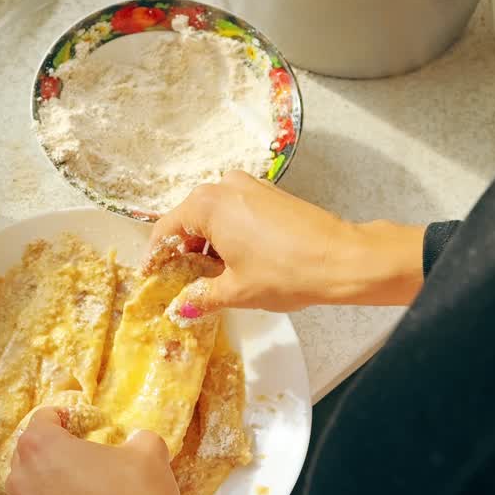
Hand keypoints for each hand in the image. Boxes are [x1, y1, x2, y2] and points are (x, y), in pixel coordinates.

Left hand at [5, 408, 179, 494]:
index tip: (85, 424)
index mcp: (41, 444)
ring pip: (30, 478)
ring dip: (51, 473)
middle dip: (54, 445)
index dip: (67, 416)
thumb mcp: (148, 453)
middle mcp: (24, 474)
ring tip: (83, 477)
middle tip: (84, 449)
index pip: (44, 417)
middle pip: (31, 447)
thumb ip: (140, 438)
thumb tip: (139, 441)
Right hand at [151, 171, 424, 312]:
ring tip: (214, 277)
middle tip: (183, 282)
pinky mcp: (269, 194)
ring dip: (208, 243)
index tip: (152, 277)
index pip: (166, 229)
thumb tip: (181, 308)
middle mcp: (224, 186)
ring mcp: (250, 186)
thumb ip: (201, 296)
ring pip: (214, 216)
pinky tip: (238, 262)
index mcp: (207, 204)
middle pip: (190, 219)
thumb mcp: (236, 290)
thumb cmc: (285, 272)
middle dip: (184, 250)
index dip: (156, 256)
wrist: (343, 258)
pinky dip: (229, 234)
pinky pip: (236, 212)